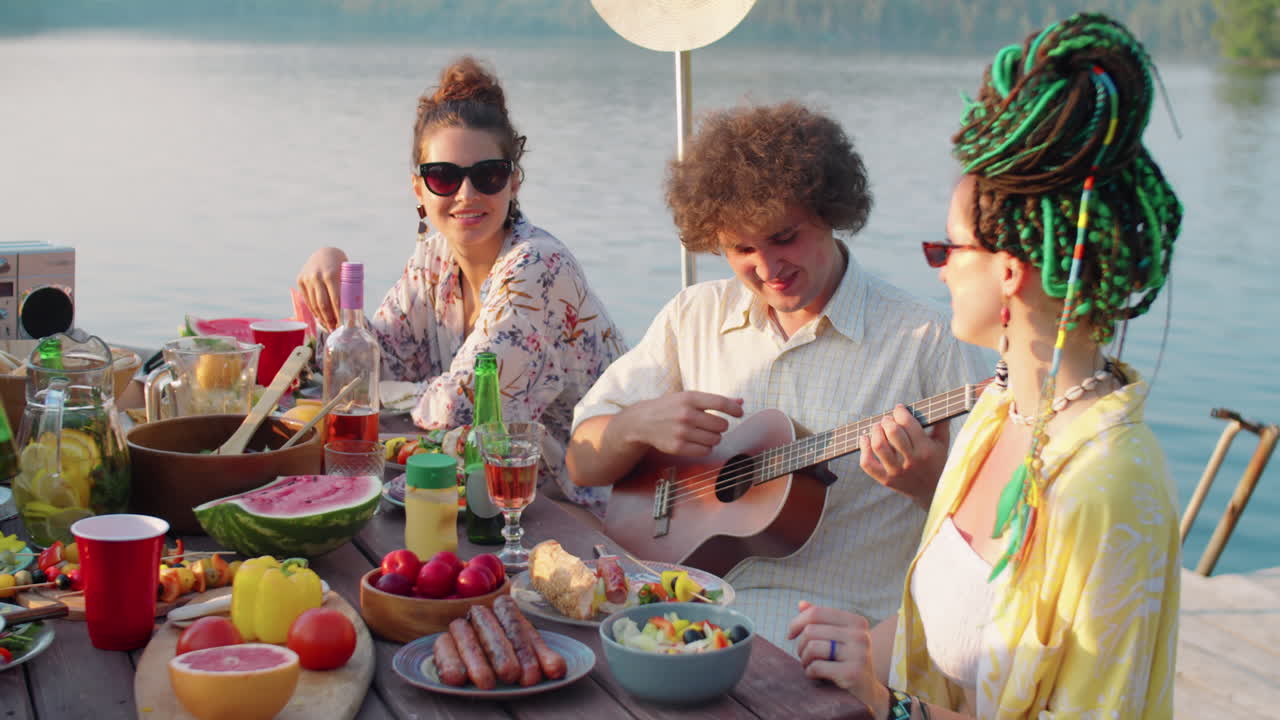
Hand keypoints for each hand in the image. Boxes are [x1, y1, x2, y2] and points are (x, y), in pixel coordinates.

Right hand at [296, 247, 349, 331]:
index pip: (336, 300)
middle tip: (336, 329)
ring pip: (314, 304)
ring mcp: (307, 278)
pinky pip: (307, 300)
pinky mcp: (300, 280)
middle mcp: (317, 276)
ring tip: (329, 326)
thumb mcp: (346, 275)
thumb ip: (347, 290)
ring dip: (322, 318)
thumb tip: (352, 315)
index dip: (340, 315)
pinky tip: (320, 318)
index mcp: (331, 274)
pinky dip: (314, 311)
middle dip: (330, 320)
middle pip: (323, 305)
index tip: (344, 325)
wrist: (325, 252)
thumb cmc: (341, 266)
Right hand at [618, 391, 743, 456]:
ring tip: (703, 433)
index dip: (734, 409)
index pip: (721, 403)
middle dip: (720, 426)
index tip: (740, 413)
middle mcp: (686, 414)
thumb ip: (714, 401)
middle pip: (721, 424)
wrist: (642, 421)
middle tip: (711, 425)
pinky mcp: (678, 447)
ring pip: (716, 439)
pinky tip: (698, 442)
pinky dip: (706, 448)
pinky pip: (706, 451)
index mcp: (689, 398)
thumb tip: (740, 402)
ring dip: (714, 438)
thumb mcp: (688, 398)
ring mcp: (681, 432)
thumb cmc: (670, 407)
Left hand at [787, 601, 889, 717]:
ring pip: (812, 647)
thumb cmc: (847, 662)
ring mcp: (858, 654)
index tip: (790, 635)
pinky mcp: (852, 673)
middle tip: (804, 656)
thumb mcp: (838, 638)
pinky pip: (817, 666)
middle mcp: (860, 635)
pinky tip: (815, 675)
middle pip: (811, 630)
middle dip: (800, 645)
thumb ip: (822, 621)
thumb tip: (801, 604)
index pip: (817, 612)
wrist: (868, 693)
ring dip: (804, 659)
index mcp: (857, 621)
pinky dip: (809, 672)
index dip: (797, 622)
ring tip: (809, 665)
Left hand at [859, 404, 949, 507]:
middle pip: (892, 433)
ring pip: (878, 446)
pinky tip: (865, 439)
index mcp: (925, 449)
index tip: (899, 409)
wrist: (931, 492)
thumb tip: (939, 404)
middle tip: (887, 419)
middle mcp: (911, 461)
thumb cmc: (936, 462)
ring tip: (877, 427)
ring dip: (875, 431)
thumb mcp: (942, 444)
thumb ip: (941, 424)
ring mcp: (897, 472)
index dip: (900, 411)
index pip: (908, 423)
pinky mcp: (886, 480)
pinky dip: (863, 449)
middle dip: (887, 420)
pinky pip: (867, 464)